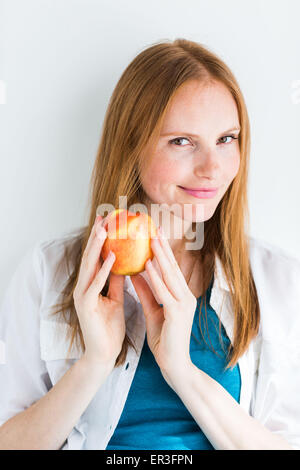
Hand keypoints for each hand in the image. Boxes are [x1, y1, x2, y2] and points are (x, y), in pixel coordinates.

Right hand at [73, 215, 125, 366]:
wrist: (104, 354)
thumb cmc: (109, 327)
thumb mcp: (115, 299)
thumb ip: (116, 282)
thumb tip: (124, 264)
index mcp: (90, 285)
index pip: (96, 257)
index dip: (101, 238)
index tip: (109, 221)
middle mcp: (83, 287)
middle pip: (90, 256)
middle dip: (97, 236)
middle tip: (104, 216)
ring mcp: (82, 295)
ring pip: (89, 266)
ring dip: (97, 246)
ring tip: (105, 228)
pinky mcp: (85, 306)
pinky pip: (95, 284)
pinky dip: (103, 269)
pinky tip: (111, 256)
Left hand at [130, 227, 195, 378]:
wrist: (174, 365)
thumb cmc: (164, 340)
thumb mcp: (153, 311)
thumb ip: (146, 292)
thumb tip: (136, 273)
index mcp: (181, 296)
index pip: (171, 269)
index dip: (162, 251)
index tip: (152, 235)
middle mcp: (186, 296)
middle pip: (172, 267)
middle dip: (162, 247)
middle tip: (152, 228)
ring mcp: (184, 304)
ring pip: (170, 275)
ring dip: (159, 255)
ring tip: (150, 238)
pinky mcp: (178, 313)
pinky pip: (164, 291)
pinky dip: (155, 277)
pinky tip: (147, 264)